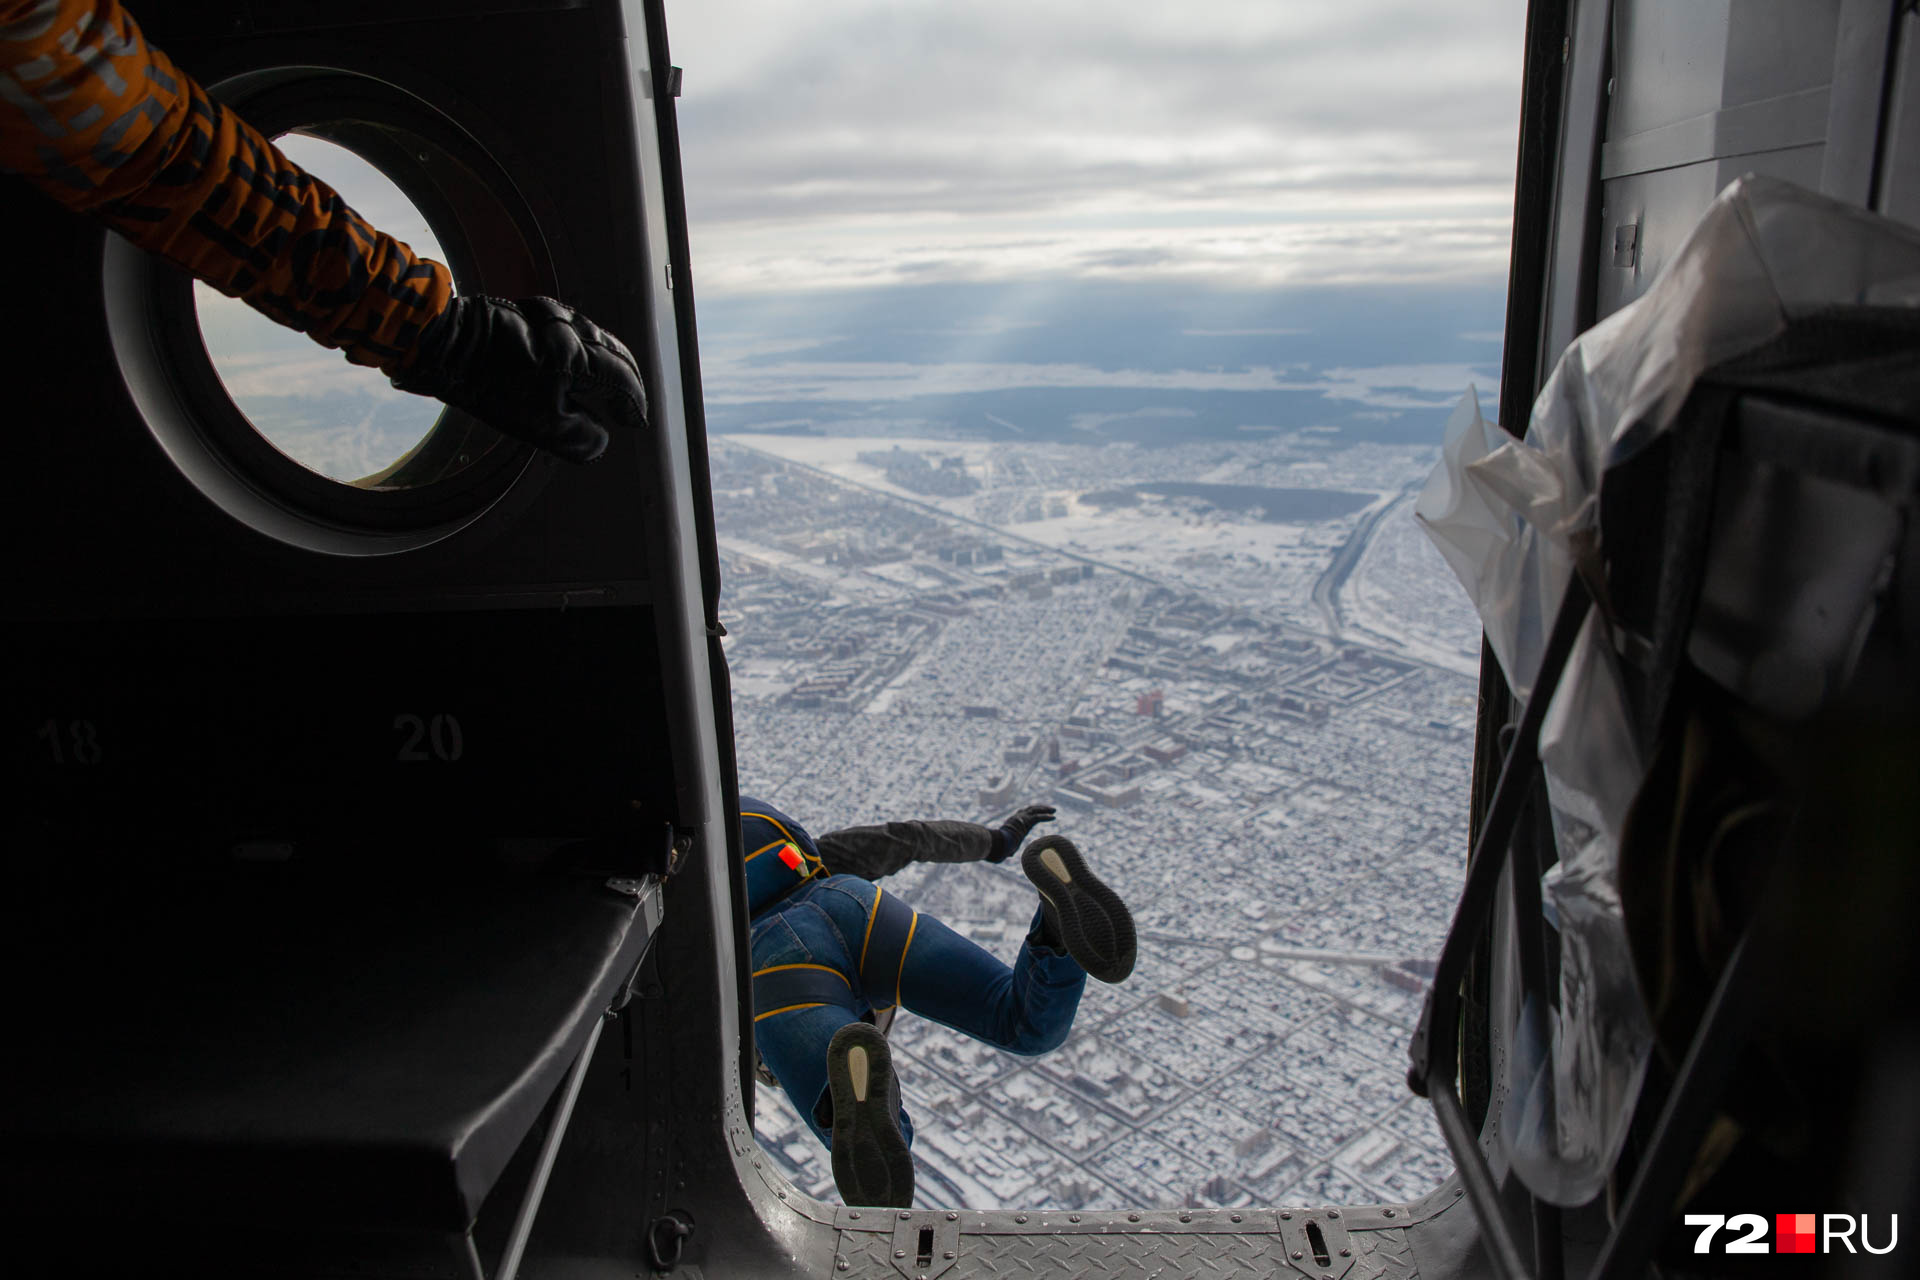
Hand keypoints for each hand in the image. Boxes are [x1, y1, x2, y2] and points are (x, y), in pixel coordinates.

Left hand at [391, 295, 647, 462]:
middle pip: (614, 353)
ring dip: (608, 358)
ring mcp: (549, 314)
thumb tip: (600, 439)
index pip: (622, 381)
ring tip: (609, 378)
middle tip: (630, 402)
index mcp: (578, 358)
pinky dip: (582, 342)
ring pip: (593, 335)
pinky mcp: (528, 309)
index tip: (635, 422)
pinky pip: (568, 325)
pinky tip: (574, 353)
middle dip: (628, 379)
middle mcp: (570, 330)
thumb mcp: (539, 424)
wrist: (441, 343)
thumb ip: (578, 437)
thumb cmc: (489, 384)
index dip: (632, 405)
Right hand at [991, 804, 1056, 861]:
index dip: (1030, 813)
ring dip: (1045, 809)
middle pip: (1030, 809)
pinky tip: (1053, 817)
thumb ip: (1009, 849)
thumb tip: (1008, 855)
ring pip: (1035, 810)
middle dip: (1040, 808)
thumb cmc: (1002, 846)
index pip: (1022, 814)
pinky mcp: (1026, 821)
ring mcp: (1021, 818)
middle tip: (1049, 809)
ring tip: (1054, 810)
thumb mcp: (1007, 846)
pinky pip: (1038, 817)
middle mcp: (1017, 817)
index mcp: (1013, 822)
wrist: (1001, 843)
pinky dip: (1046, 817)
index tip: (1037, 814)